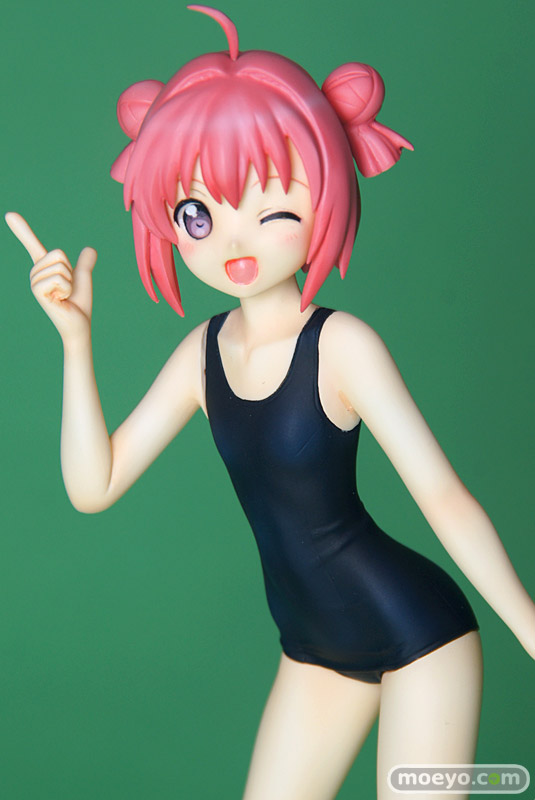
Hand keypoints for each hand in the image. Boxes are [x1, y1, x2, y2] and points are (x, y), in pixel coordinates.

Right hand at [5, 212, 96, 341]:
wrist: (78, 325)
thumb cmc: (78, 304)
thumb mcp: (82, 278)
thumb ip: (84, 264)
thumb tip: (90, 249)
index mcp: (44, 268)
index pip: (32, 244)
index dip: (22, 229)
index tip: (9, 214)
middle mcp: (35, 273)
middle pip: (58, 253)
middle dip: (70, 271)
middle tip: (67, 289)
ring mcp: (34, 282)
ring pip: (59, 265)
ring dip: (69, 282)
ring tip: (64, 296)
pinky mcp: (38, 291)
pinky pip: (59, 278)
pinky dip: (66, 289)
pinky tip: (61, 300)